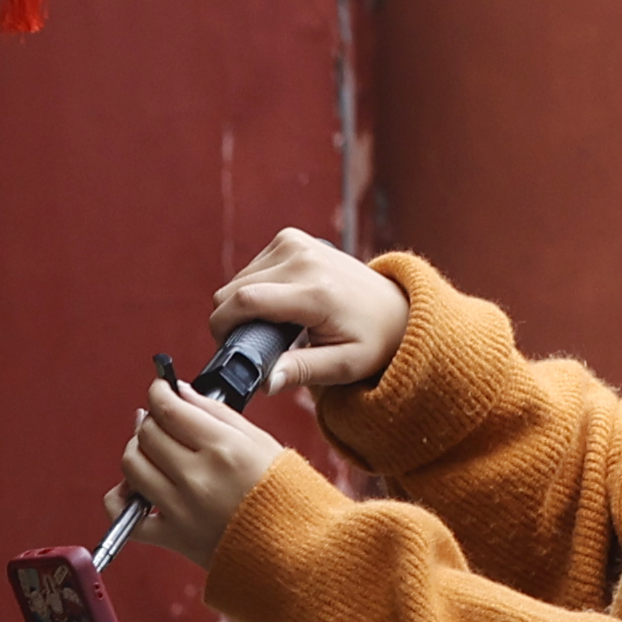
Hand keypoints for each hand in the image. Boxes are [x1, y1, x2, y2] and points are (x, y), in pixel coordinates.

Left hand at [117, 375, 285, 562]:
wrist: (296, 550)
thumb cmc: (285, 495)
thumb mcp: (261, 442)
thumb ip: (216, 414)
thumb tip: (180, 392)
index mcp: (223, 448)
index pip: (168, 408)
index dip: (157, 392)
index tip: (159, 390)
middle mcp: (197, 476)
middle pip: (146, 434)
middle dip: (150, 421)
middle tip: (163, 423)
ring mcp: (181, 508)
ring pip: (131, 466)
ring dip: (136, 452)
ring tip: (154, 453)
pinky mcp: (172, 537)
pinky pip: (125, 516)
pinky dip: (121, 500)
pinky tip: (134, 491)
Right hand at [210, 228, 404, 391]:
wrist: (397, 309)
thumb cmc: (373, 341)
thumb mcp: (344, 366)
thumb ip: (301, 372)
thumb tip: (265, 382)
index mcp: (315, 292)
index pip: (246, 300)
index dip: (223, 327)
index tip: (227, 348)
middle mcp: (304, 260)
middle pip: (233, 290)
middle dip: (233, 321)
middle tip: (256, 345)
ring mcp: (296, 244)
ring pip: (238, 279)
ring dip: (244, 306)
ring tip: (273, 326)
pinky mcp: (292, 238)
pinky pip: (252, 267)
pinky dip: (255, 288)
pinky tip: (279, 304)